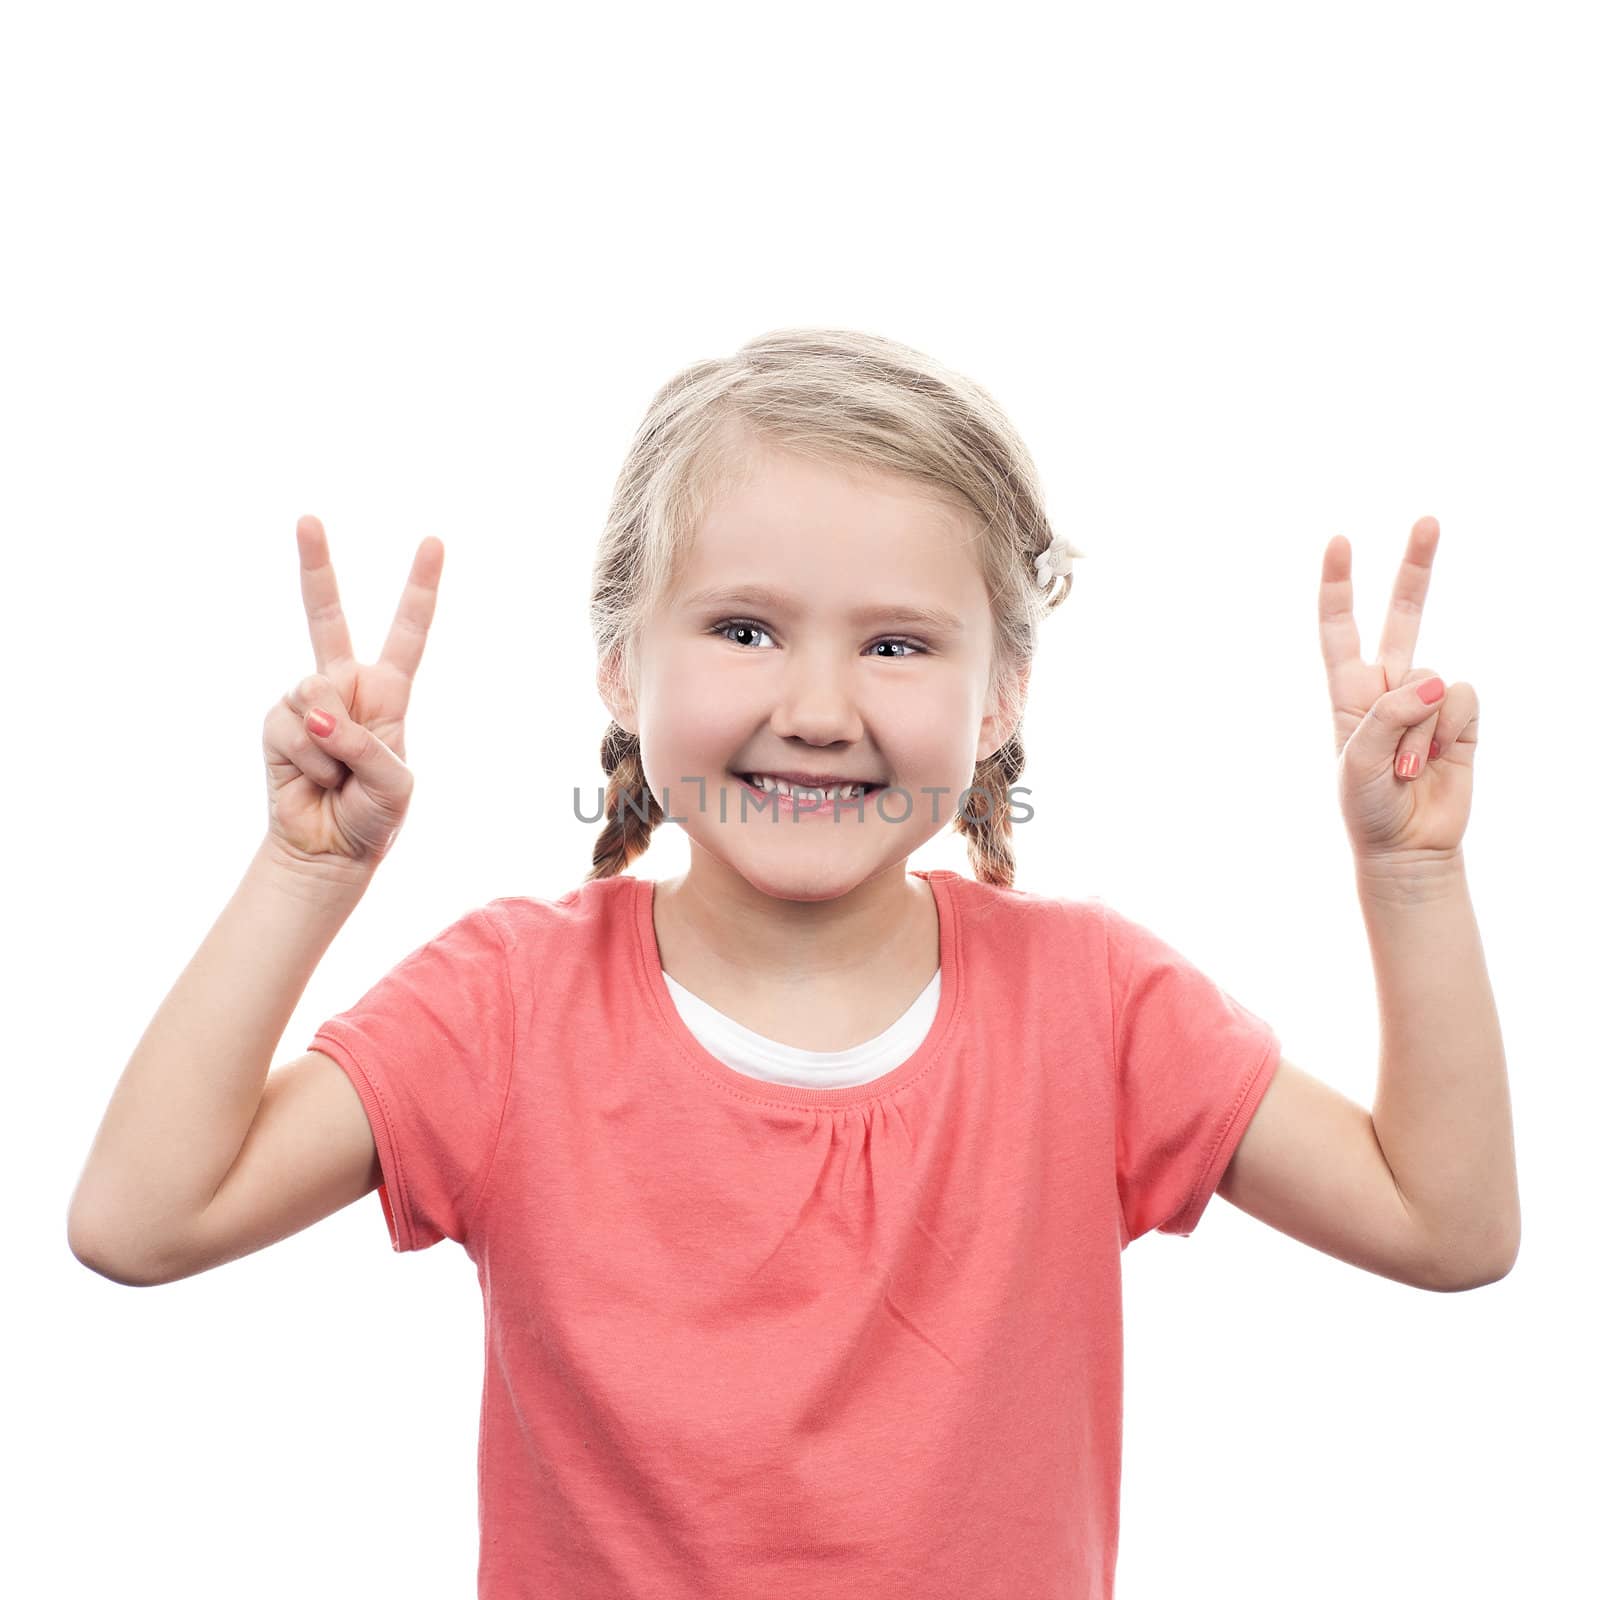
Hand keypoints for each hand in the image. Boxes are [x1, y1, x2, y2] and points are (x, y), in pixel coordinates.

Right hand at [262, 515, 442, 871]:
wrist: (328, 852)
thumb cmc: (374, 817)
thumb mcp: (393, 785)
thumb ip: (363, 745)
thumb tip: (313, 711)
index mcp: (389, 691)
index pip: (408, 631)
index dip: (420, 587)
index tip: (433, 541)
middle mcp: (346, 687)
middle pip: (328, 617)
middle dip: (316, 567)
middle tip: (308, 518)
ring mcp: (307, 702)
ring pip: (312, 690)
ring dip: (330, 741)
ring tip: (337, 775)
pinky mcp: (276, 724)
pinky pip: (289, 725)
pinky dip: (306, 757)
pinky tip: (313, 779)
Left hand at [1318, 515, 1479, 868]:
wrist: (1406, 848)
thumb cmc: (1366, 806)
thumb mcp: (1356, 762)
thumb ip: (1389, 715)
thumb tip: (1436, 681)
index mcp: (1348, 690)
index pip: (1340, 627)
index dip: (1338, 585)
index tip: (1338, 541)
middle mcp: (1389, 686)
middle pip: (1405, 615)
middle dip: (1416, 567)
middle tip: (1429, 519)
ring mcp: (1428, 701)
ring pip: (1432, 679)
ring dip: (1418, 729)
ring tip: (1404, 769)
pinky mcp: (1462, 719)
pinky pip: (1461, 700)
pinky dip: (1447, 732)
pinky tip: (1435, 763)